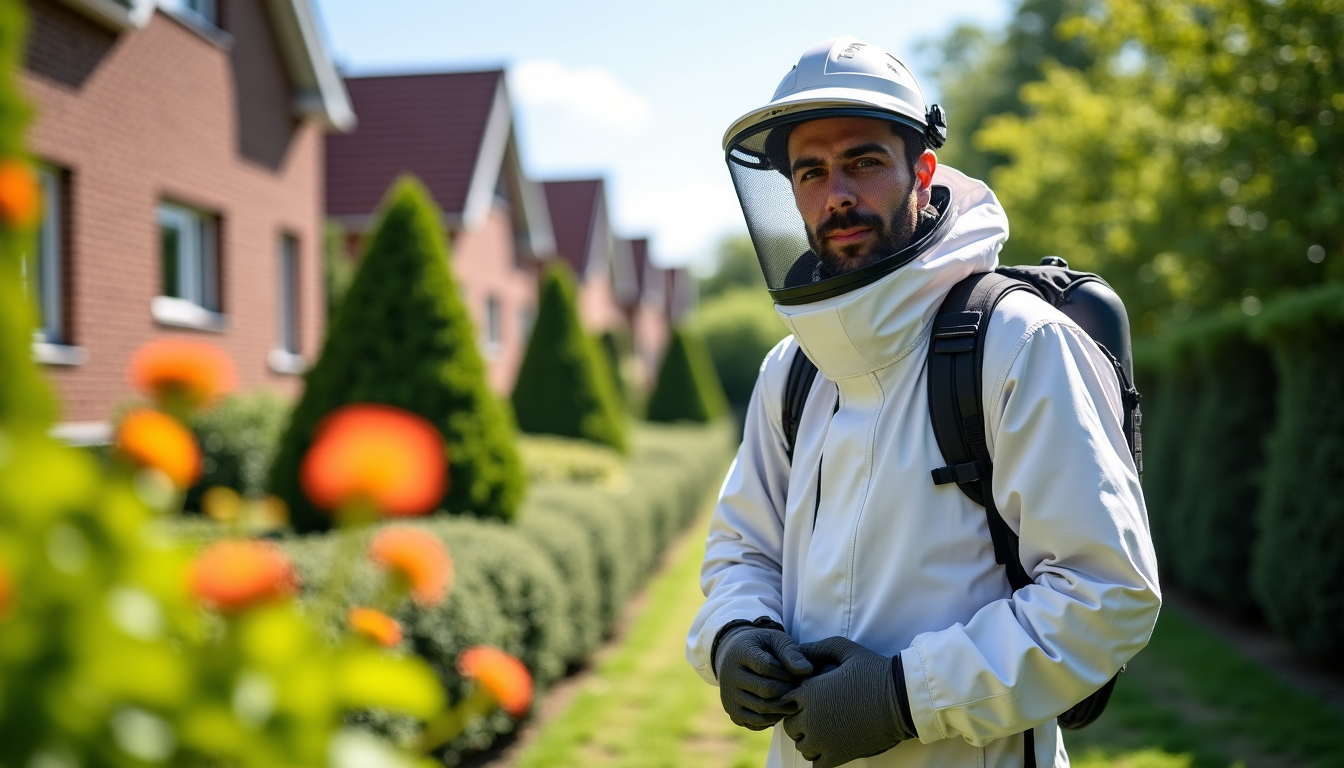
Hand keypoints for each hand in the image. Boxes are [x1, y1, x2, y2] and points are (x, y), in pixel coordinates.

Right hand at [715, 625, 813, 729]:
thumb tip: (807, 671)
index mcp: (740, 653)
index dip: (786, 672)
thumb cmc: (762, 647)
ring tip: (793, 699)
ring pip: (762, 709)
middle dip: (787, 690)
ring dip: (783, 707)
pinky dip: (773, 719)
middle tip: (797, 688)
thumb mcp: (775, 639)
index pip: (765, 667)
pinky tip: (781, 708)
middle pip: (766, 690)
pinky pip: (756, 722)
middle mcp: (729, 676)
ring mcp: (729, 696)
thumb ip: (791, 652)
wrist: (734, 657)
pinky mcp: (732, 712)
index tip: (795, 672)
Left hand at [780, 636, 912, 767]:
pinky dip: (820, 757)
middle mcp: (810, 718)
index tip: (811, 697)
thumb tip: (797, 651)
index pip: (784, 701)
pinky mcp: (838, 756)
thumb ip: (817, 648)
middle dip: (800, 719)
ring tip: (827, 729)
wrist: (902, 699)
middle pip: (789, 725)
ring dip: (809, 739)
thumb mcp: (844, 649)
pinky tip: (833, 745)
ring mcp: (823, 740)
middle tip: (819, 713)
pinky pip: (816, 764)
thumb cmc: (874, 671)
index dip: (796, 698)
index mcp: (808, 692)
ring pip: (801, 745)